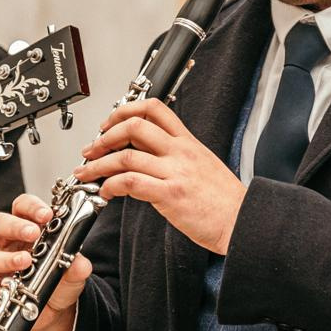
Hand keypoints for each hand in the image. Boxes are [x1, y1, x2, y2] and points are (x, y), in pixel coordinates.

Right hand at [0, 193, 91, 330]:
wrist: (57, 310)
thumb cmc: (61, 280)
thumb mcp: (74, 272)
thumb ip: (77, 266)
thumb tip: (79, 263)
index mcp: (28, 230)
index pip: (22, 208)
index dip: (32, 207)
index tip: (47, 215)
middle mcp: (9, 245)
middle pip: (0, 224)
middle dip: (16, 226)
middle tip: (33, 233)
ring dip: (9, 258)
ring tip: (26, 261)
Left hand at [74, 99, 245, 254]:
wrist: (243, 222)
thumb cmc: (225, 200)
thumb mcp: (203, 164)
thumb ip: (177, 154)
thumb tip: (146, 151)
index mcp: (189, 142)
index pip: (155, 109)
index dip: (125, 111)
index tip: (109, 123)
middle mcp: (181, 152)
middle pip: (134, 126)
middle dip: (105, 136)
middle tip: (93, 148)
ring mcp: (175, 172)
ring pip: (126, 155)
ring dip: (99, 164)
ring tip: (88, 173)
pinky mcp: (170, 195)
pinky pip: (131, 182)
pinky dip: (111, 185)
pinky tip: (107, 192)